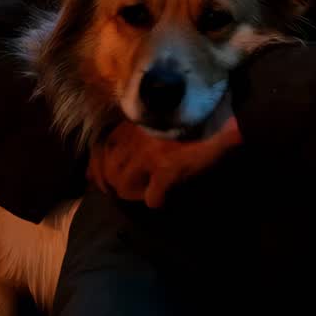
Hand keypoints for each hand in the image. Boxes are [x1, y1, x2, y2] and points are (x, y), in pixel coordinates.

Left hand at [87, 118, 243, 208]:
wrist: (218, 116)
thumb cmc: (185, 115)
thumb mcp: (152, 120)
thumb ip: (129, 134)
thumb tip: (102, 160)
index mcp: (128, 124)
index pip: (97, 150)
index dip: (97, 169)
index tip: (99, 180)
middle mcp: (132, 140)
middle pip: (109, 172)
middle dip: (115, 185)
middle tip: (129, 190)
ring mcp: (148, 155)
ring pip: (124, 187)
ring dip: (135, 194)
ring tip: (148, 192)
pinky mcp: (166, 170)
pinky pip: (152, 197)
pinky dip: (157, 200)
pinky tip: (166, 196)